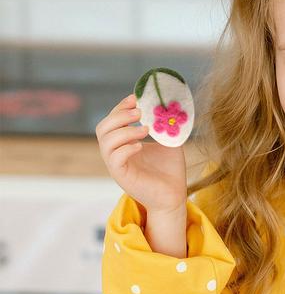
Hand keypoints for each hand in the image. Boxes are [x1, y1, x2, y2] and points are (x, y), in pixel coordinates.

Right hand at [95, 93, 187, 213]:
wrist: (174, 196)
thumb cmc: (170, 170)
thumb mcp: (170, 142)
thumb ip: (168, 126)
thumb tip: (173, 107)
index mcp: (124, 142)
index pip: (112, 120)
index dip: (121, 107)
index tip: (136, 98)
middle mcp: (116, 152)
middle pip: (102, 128)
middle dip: (119, 116)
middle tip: (139, 112)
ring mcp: (117, 165)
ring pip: (106, 142)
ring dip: (124, 131)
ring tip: (145, 129)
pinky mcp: (122, 176)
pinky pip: (114, 159)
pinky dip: (126, 149)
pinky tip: (141, 146)